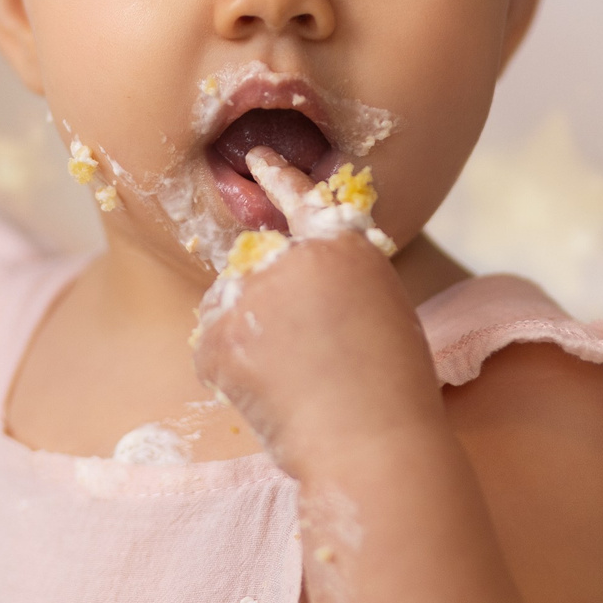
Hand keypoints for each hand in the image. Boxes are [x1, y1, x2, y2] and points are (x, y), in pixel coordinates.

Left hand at [190, 150, 443, 473]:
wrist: (369, 442)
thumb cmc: (390, 391)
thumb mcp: (383, 309)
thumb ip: (336, 280)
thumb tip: (290, 286)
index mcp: (343, 244)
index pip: (304, 198)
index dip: (280, 177)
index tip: (260, 159)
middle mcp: (291, 255)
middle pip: (256, 265)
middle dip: (265, 301)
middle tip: (301, 355)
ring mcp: (249, 293)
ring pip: (228, 305)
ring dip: (246, 333)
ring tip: (292, 379)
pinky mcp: (217, 335)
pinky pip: (211, 347)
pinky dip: (229, 371)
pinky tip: (267, 393)